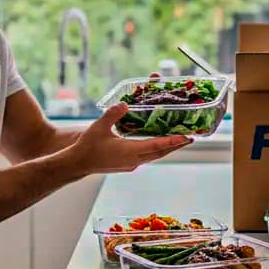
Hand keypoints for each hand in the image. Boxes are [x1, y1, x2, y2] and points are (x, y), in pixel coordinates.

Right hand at [70, 103, 192, 173]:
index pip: (156, 146)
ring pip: (155, 156)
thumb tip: (124, 104)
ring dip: (167, 148)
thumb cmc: (87, 146)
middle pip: (160, 152)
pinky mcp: (128, 165)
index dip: (172, 141)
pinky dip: (157, 150)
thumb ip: (113, 114)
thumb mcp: (99, 127)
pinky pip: (148, 157)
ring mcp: (132, 164)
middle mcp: (134, 160)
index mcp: (129, 152)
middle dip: (176, 145)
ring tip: (180, 140)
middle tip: (190, 137)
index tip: (186, 137)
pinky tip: (160, 143)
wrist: (78, 164)